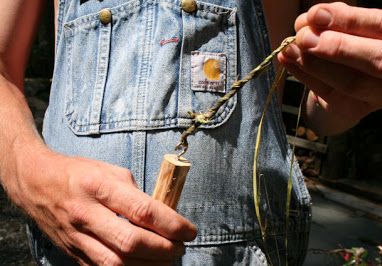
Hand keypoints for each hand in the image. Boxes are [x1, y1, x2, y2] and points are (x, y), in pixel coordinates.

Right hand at [10, 148, 196, 265]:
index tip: (189, 231)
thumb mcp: (111, 171)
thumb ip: (136, 194)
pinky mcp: (73, 253)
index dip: (172, 224)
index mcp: (99, 187)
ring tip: (167, 259)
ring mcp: (77, 237)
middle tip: (180, 248)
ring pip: (117, 264)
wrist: (36, 183)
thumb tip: (161, 216)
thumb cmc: (78, 173)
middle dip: (164, 250)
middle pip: (131, 243)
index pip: (143, 211)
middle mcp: (86, 214)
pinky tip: (145, 265)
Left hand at [278, 2, 381, 128]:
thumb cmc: (351, 45)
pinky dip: (303, 75)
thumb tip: (313, 18)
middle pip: (380, 59)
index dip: (351, 19)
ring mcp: (380, 95)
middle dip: (337, 46)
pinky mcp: (355, 110)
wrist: (346, 81)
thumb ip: (337, 23)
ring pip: (352, 82)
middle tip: (303, 37)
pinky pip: (328, 93)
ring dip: (314, 62)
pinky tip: (287, 60)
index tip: (316, 13)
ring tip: (289, 48)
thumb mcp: (349, 29)